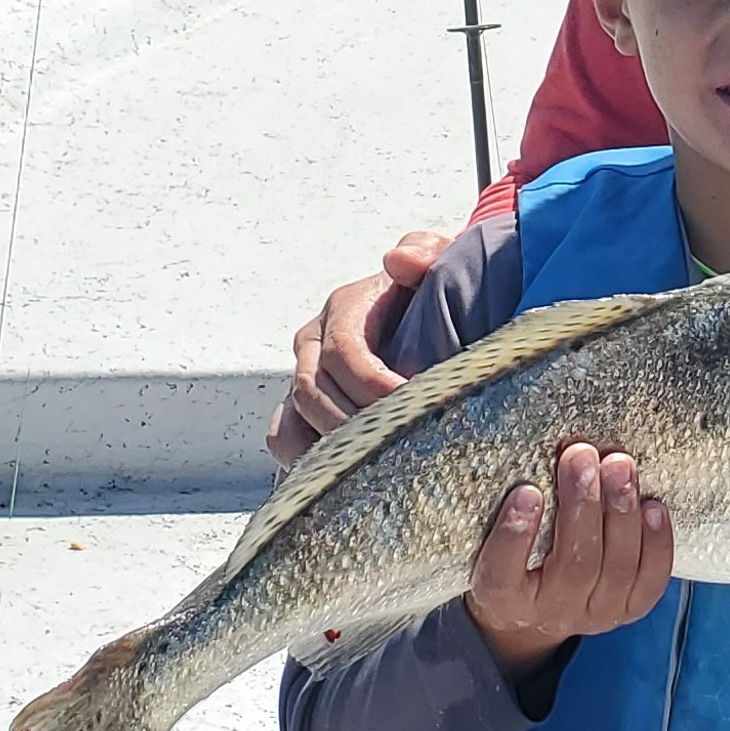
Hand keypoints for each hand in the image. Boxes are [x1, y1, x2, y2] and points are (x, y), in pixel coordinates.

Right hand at [266, 231, 451, 468]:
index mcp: (343, 309)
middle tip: (404, 446)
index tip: (416, 404)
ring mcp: (305, 378)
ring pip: (295, 422)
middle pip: (316, 394)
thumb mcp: (441, 262)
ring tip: (380, 465)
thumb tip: (398, 261)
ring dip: (333, 448)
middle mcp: (314, 344)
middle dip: (359, 424)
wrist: (431, 311)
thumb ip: (427, 252)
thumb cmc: (437, 292)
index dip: (376, 386)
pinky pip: (288, 441)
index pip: (345, 355)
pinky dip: (310, 461)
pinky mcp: (303, 410)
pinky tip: (350, 478)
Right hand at [466, 442, 674, 680]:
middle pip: (573, 564)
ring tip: (619, 466)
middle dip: (582, 504)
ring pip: (616, 568)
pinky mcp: (629, 610)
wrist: (539, 610)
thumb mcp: (493, 541)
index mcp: (501, 599)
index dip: (514, 534)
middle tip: (581, 456)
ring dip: (621, 511)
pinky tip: (653, 505)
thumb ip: (513, 508)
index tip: (527, 491)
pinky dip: (656, 542)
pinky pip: (650, 580)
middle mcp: (550, 613)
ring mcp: (594, 615)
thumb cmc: (515, 559)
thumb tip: (548, 453)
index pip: (502, 572)